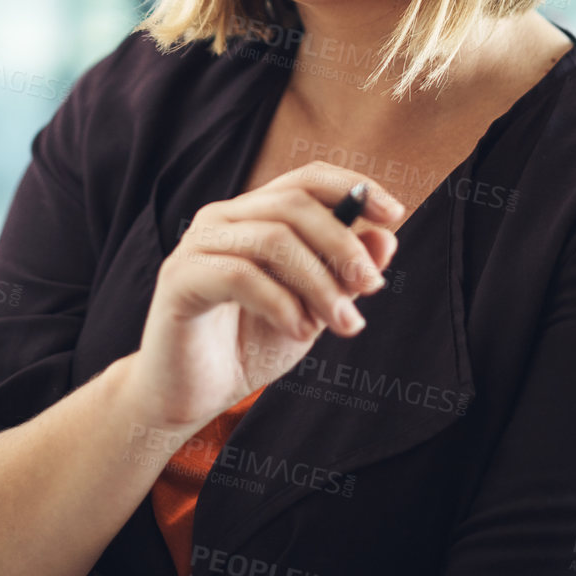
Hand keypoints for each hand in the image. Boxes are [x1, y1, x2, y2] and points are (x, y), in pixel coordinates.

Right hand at [127, 162, 403, 431]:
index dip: (352, 187)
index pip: (306, 178)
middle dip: (342, 244)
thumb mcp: (311, 311)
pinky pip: (241, 275)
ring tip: (342, 324)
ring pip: (272, 238)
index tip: (395, 213)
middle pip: (294, 204)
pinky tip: (300, 332)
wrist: (188, 396)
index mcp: (253, 214)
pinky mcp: (180, 277)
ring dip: (319, 282)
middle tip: (372, 287)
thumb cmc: (248, 345)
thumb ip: (342, 277)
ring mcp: (198, 244)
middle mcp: (224, 217)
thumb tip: (385, 240)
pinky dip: (282, 303)